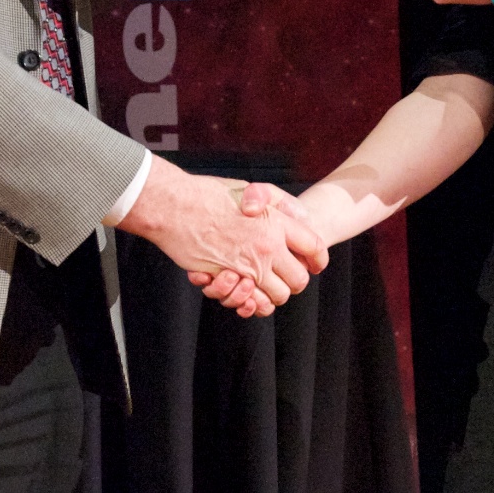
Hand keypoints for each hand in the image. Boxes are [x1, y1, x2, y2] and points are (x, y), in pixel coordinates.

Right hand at [119, 158, 326, 316]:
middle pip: (299, 279)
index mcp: (276, 222)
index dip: (318, 258)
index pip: (314, 246)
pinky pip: (250, 302)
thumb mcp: (249, 190)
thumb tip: (294, 215)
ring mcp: (247, 265)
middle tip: (285, 276)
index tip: (315, 263)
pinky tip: (243, 288)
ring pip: (277, 296)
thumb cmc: (208, 194)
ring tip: (262, 283)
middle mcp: (267, 246)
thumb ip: (274, 204)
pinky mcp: (227, 278)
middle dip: (295, 281)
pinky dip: (250, 302)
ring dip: (272, 294)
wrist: (174, 205)